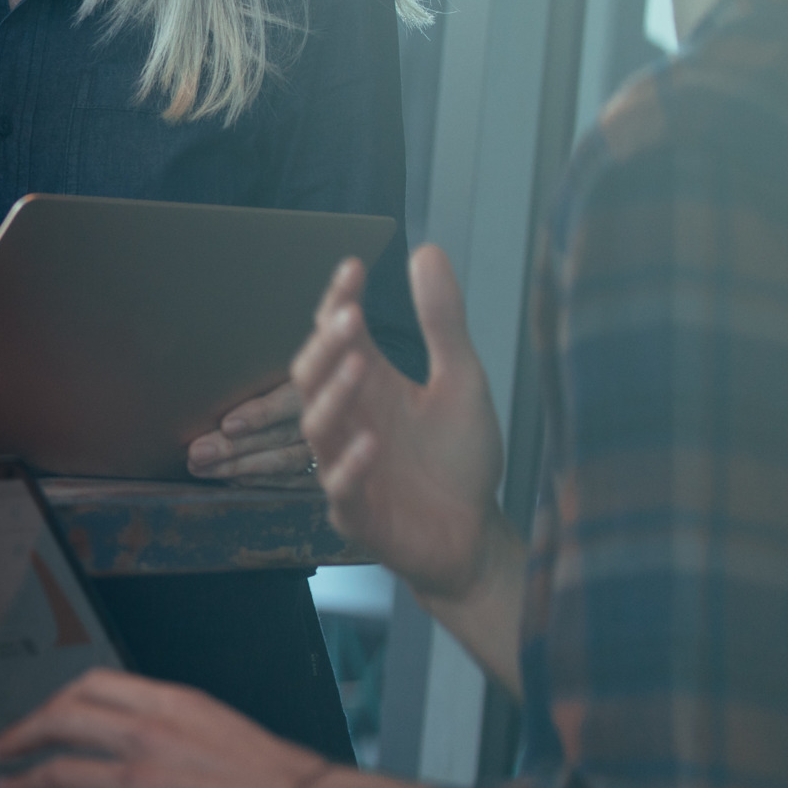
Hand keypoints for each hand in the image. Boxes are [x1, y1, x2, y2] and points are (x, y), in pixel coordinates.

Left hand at [0, 668, 333, 787]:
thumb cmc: (278, 778)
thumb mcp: (217, 723)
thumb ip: (169, 723)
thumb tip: (132, 733)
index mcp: (166, 702)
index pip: (89, 686)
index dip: (53, 703)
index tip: (40, 716)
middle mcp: (143, 734)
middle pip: (60, 722)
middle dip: (21, 736)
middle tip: (1, 750)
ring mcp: (136, 782)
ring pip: (56, 774)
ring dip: (21, 786)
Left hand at [186, 379, 314, 482]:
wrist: (328, 412)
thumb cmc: (284, 384)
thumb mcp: (279, 373)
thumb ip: (257, 380)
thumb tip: (211, 382)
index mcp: (312, 388)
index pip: (287, 402)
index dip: (258, 415)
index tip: (228, 425)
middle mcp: (321, 421)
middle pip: (276, 437)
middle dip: (233, 447)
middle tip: (197, 452)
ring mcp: (322, 452)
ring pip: (279, 463)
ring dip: (235, 467)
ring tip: (199, 467)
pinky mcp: (317, 476)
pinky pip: (286, 482)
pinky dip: (254, 480)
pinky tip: (227, 479)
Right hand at [292, 246, 509, 602]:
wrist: (474, 536)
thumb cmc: (459, 459)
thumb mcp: (461, 380)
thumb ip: (442, 322)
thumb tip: (427, 251)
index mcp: (370, 385)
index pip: (338, 335)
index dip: (338, 300)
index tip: (354, 268)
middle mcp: (350, 420)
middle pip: (312, 375)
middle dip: (327, 345)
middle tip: (352, 316)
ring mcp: (347, 467)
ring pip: (318, 427)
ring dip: (335, 395)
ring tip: (360, 366)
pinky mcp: (358, 513)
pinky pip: (340, 488)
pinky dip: (351, 465)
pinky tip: (372, 442)